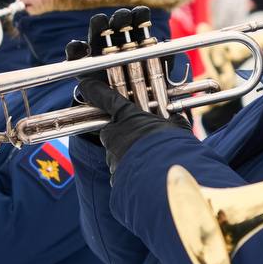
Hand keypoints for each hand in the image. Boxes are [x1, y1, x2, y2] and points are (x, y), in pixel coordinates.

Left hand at [76, 78, 192, 173]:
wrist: (164, 177)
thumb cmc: (171, 147)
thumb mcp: (177, 130)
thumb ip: (174, 123)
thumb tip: (177, 119)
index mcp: (128, 117)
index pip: (107, 99)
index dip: (94, 91)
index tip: (84, 85)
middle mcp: (115, 135)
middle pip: (111, 130)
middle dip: (122, 133)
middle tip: (139, 137)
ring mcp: (113, 156)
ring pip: (117, 153)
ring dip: (129, 154)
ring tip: (149, 161)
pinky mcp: (115, 177)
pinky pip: (123, 172)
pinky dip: (132, 173)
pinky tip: (147, 176)